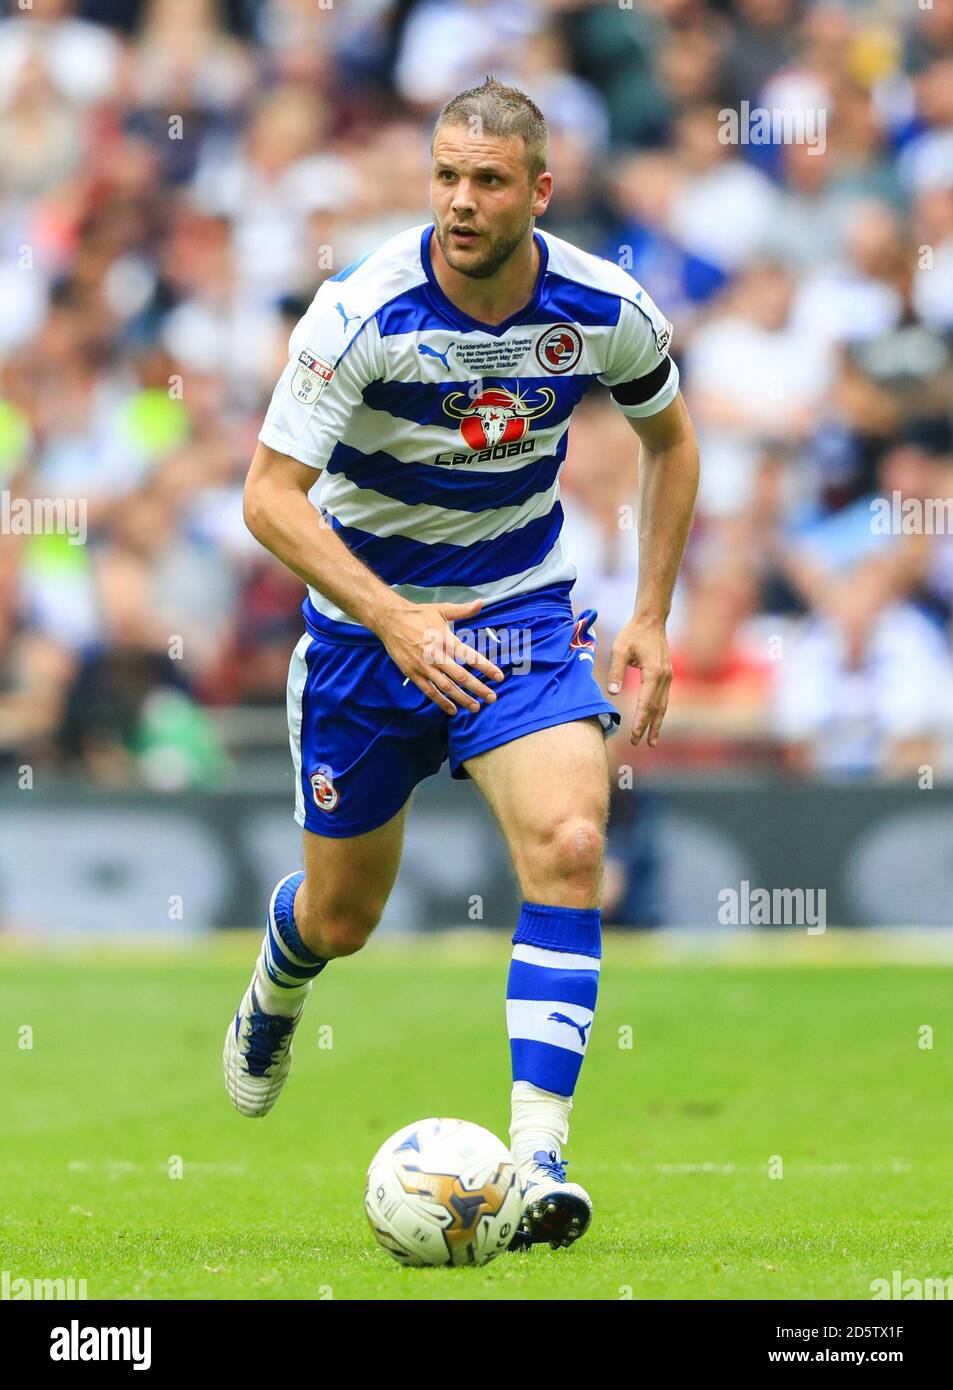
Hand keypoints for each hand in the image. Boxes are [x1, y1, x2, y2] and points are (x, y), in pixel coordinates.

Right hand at [376, 598, 503, 714]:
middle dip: (478, 688)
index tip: (499, 676)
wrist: (389, 620)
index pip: (470, 656)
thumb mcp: (441, 610)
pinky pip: (429, 691)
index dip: (486, 667)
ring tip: (475, 707)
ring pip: (446, 687)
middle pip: (460, 676)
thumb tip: (481, 602)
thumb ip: (463, 610)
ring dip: (462, 698)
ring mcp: (423, 666)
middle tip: (492, 698)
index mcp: (445, 639)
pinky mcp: (413, 673)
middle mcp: (435, 655)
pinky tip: (452, 709)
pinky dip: (441, 702)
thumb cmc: (417, 614)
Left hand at [606, 615, 671, 745]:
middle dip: (649, 727)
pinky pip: (664, 698)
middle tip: (640, 744)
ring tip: (651, 740)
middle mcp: (664, 677)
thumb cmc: (633, 633)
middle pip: (657, 708)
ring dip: (657, 723)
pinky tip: (654, 721)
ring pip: (663, 705)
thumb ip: (616, 671)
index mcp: (653, 673)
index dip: (640, 721)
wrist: (651, 620)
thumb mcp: (619, 649)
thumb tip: (612, 693)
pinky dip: (659, 712)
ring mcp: (668, 676)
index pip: (646, 703)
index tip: (634, 736)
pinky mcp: (667, 675)